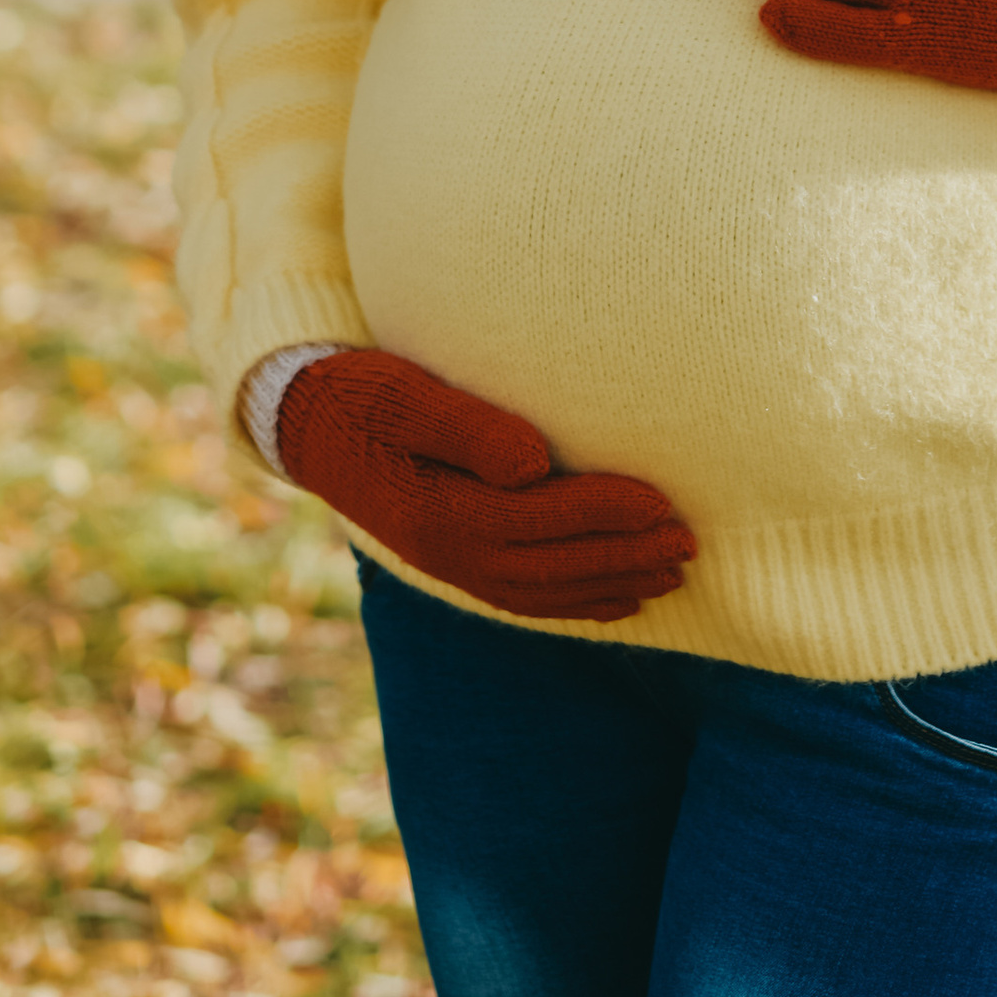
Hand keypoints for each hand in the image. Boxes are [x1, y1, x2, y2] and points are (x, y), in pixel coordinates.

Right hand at [276, 348, 694, 623]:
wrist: (306, 425)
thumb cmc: (361, 394)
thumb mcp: (406, 396)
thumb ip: (468, 429)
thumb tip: (532, 463)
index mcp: (441, 513)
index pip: (543, 519)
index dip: (606, 513)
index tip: (663, 501)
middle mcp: (451, 555)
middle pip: (556, 568)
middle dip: (626, 558)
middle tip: (690, 544)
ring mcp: (452, 567)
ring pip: (548, 592)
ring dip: (613, 584)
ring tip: (672, 572)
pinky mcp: (455, 564)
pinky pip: (526, 598)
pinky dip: (577, 602)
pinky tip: (617, 596)